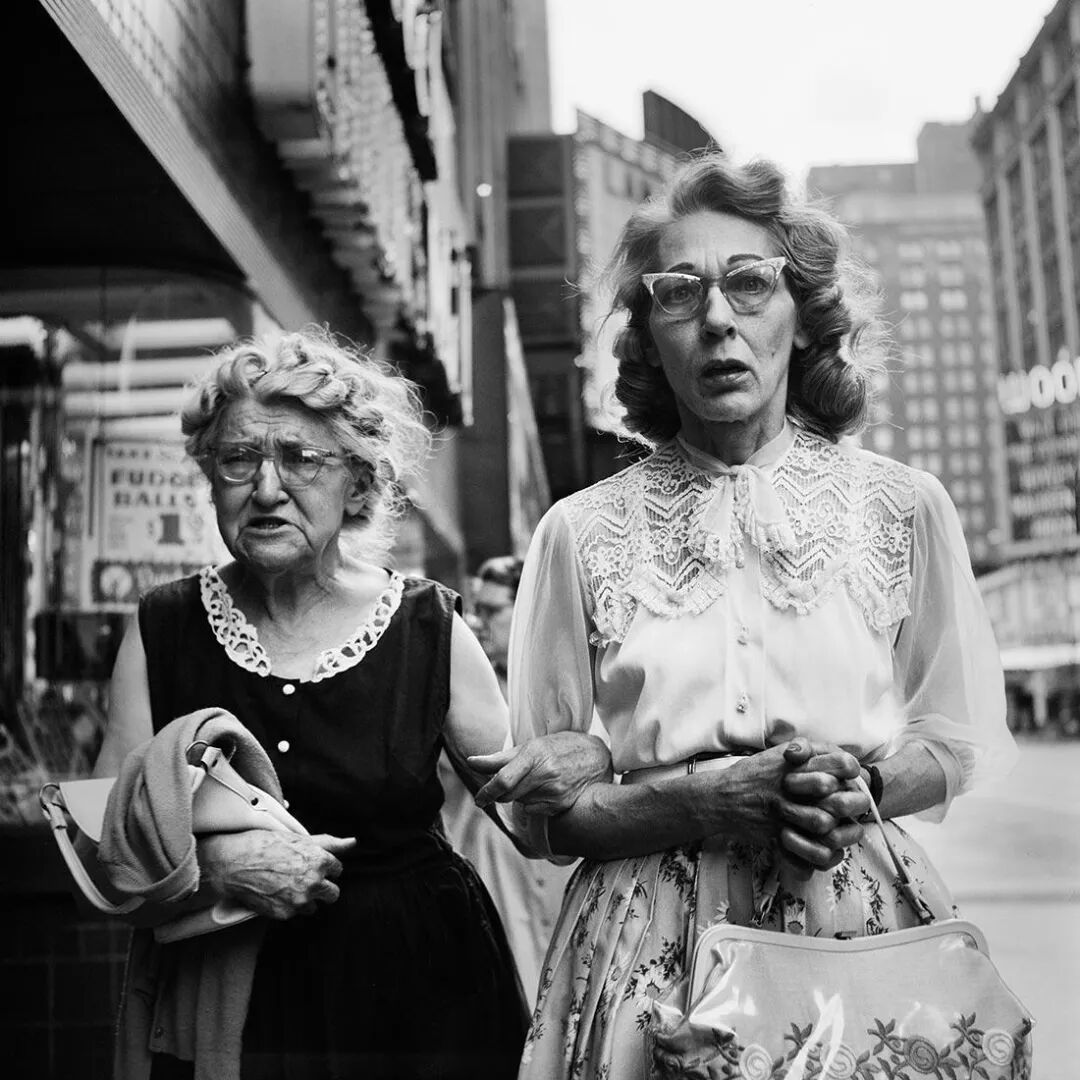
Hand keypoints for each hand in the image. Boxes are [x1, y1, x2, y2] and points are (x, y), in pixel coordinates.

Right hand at [197, 831, 355, 919]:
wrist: (234, 862)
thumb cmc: (266, 845)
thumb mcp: (299, 839)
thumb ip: (330, 843)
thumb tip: (353, 842)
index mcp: (320, 861)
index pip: (338, 870)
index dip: (325, 867)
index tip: (311, 864)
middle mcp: (314, 882)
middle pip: (333, 894)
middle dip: (323, 887)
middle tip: (305, 879)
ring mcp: (299, 900)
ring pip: (314, 906)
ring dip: (306, 899)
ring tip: (287, 886)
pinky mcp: (285, 914)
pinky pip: (295, 913)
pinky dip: (289, 905)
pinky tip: (276, 893)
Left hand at [469, 732, 612, 814]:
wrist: (597, 756)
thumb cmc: (560, 746)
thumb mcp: (531, 746)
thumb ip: (499, 758)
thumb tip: (471, 761)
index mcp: (534, 754)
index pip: (503, 780)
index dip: (486, 792)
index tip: (478, 800)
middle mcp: (545, 773)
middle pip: (508, 795)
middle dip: (501, 793)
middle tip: (508, 784)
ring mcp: (555, 791)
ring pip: (521, 803)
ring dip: (520, 796)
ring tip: (536, 780)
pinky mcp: (562, 804)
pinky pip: (534, 810)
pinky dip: (534, 803)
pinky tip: (546, 790)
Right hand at [711, 741, 863, 870]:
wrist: (722, 798)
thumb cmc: (753, 774)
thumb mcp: (778, 753)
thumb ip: (807, 750)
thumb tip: (838, 756)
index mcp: (795, 764)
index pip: (840, 763)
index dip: (852, 770)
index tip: (853, 777)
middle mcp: (791, 786)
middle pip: (837, 796)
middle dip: (853, 804)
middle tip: (857, 807)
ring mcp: (784, 811)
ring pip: (824, 824)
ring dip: (839, 830)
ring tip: (844, 829)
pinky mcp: (777, 833)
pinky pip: (808, 851)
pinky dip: (823, 854)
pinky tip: (829, 849)